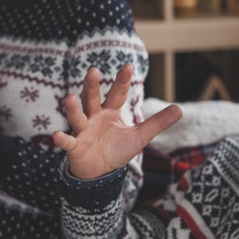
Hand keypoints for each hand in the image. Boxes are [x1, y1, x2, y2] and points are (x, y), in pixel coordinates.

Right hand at [53, 63, 181, 178]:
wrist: (100, 172)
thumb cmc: (117, 150)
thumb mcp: (140, 137)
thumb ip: (157, 123)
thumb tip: (180, 109)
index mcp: (110, 112)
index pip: (117, 93)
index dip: (122, 81)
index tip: (128, 66)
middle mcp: (94, 117)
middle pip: (92, 99)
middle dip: (91, 86)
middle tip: (93, 70)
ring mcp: (83, 131)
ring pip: (77, 117)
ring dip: (73, 108)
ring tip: (69, 98)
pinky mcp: (75, 147)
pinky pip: (68, 142)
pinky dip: (62, 139)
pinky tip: (58, 135)